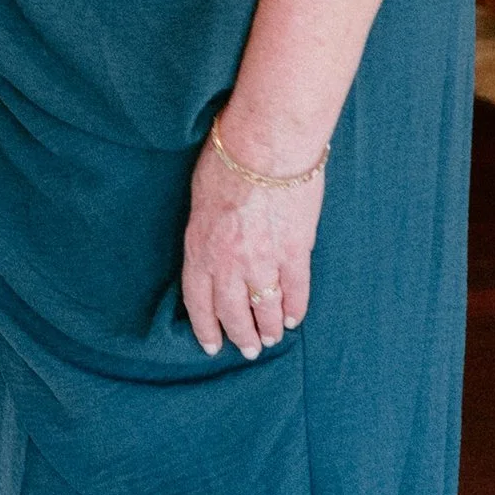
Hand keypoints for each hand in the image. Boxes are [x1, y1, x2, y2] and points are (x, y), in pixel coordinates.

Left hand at [180, 131, 321, 358]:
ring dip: (268, 328)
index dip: (206, 328)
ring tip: (271, 338)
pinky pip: (296, 291)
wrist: (266, 146)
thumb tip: (214, 248)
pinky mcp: (295, 252)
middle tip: (249, 349)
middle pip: (233, 312)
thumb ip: (206, 232)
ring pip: (265, 309)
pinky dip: (296, 308)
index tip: (212, 345)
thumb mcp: (200, 200)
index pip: (199, 301)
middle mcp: (229, 263)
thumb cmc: (227, 161)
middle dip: (241, 335)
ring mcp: (263, 261)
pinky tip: (295, 318)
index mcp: (200, 248)